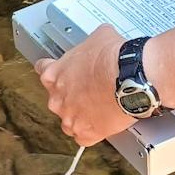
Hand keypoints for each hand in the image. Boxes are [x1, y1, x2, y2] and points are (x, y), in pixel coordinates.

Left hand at [35, 23, 131, 146]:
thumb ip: (90, 44)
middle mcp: (57, 99)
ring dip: (81, 115)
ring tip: (99, 108)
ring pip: (69, 120)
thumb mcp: (99, 37)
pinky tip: (102, 125)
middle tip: (91, 90)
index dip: (56, 70)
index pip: (43, 70)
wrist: (131, 78)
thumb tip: (100, 39)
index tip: (63, 72)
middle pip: (57, 99)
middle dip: (72, 95)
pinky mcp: (86, 133)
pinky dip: (92, 133)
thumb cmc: (114, 58)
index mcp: (54, 74)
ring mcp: (70, 118)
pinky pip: (84, 137)